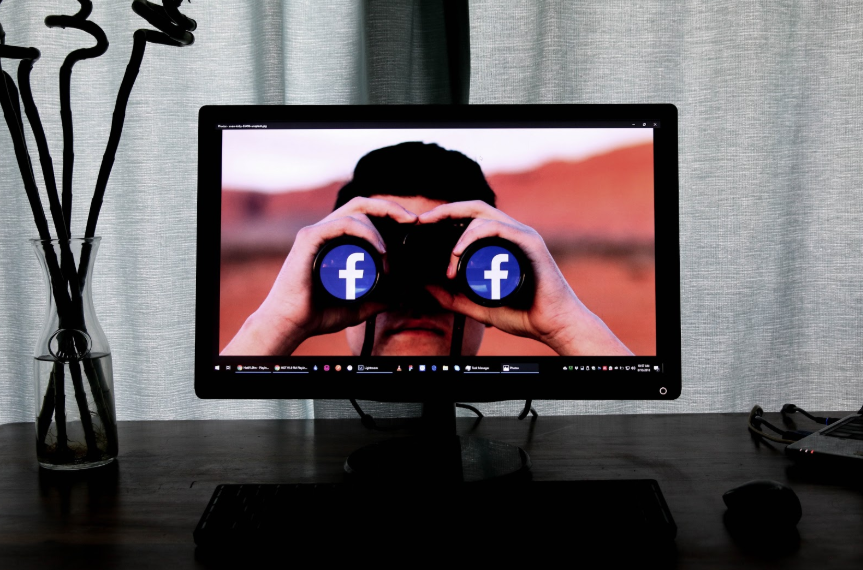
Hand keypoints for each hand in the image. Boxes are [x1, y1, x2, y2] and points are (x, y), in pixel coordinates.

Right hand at [221, 197, 417, 355]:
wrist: (290, 324)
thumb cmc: (317, 314)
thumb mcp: (356, 306)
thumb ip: (376, 300)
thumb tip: (398, 296)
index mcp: (335, 241)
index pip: (365, 215)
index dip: (389, 214)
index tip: (412, 225)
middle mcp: (325, 231)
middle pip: (362, 204)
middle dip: (390, 207)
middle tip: (413, 220)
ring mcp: (316, 232)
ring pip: (356, 212)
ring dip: (380, 231)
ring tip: (389, 256)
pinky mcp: (309, 238)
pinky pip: (342, 223)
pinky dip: (366, 232)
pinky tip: (380, 249)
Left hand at [419, 201, 632, 355]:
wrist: (554, 325)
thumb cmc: (523, 314)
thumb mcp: (477, 306)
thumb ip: (453, 298)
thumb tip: (426, 287)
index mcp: (502, 243)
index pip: (471, 218)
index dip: (446, 216)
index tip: (422, 225)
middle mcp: (512, 233)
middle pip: (474, 208)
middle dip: (445, 210)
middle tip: (423, 220)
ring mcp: (522, 235)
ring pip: (482, 217)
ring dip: (458, 236)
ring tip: (448, 261)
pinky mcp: (529, 242)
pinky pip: (496, 228)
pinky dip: (473, 236)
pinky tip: (458, 252)